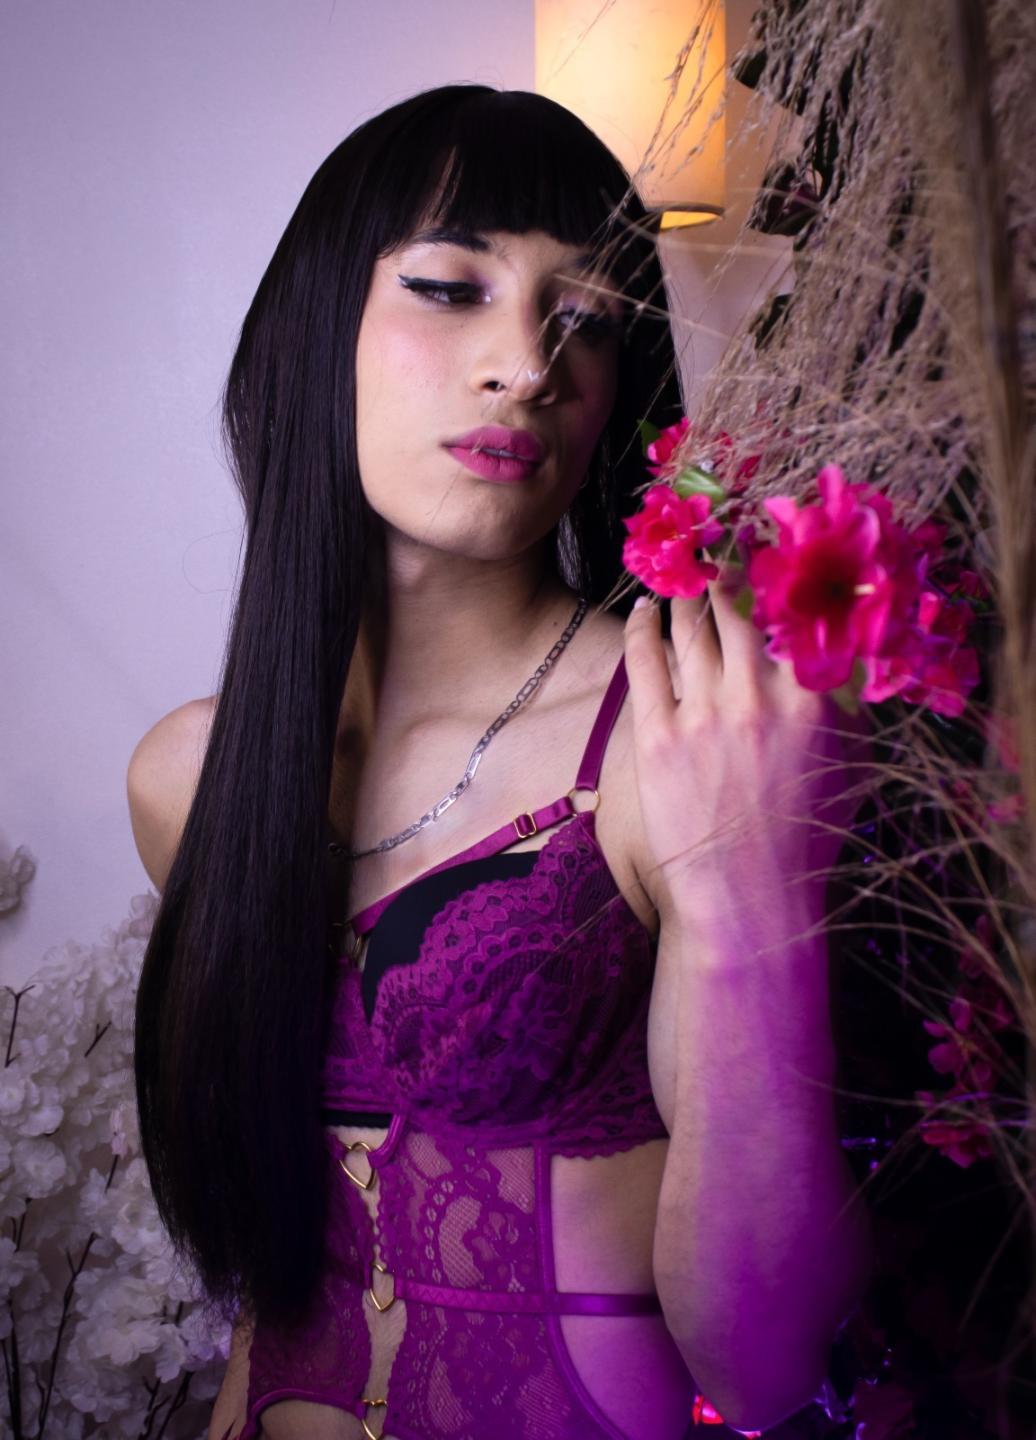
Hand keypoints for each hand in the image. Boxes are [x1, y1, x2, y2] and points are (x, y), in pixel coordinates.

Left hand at [623, 577, 873, 930]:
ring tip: (680, 577)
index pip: (790, 610)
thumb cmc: (808, 833)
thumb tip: (845, 642)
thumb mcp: (850, 761)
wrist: (750, 896)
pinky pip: (644, 662)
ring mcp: (704, 716)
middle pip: (734, 608)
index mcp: (811, 699)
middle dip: (724, 569)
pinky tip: (643, 611)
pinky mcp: (658, 737)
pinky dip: (642, 628)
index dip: (775, 571)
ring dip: (684, 595)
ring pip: (688, 628)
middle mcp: (756, 698)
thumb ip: (848, 698)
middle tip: (714, 546)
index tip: (766, 547)